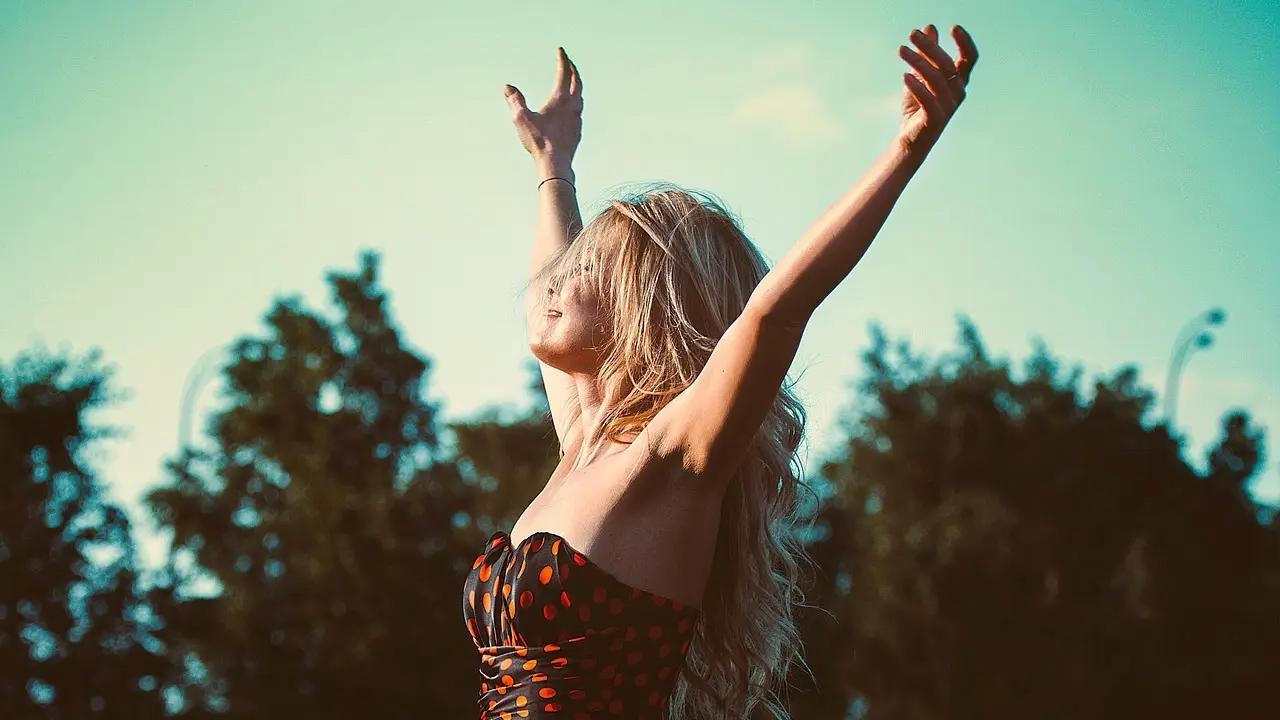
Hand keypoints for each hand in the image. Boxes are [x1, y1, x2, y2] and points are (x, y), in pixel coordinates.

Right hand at [503, 48, 583, 173]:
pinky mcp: (577, 129)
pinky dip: (575, 101)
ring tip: (572, 82)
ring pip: (580, 95)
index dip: (562, 60)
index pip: (564, 73)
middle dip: (572, 69)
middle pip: (577, 81)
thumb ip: (515, 101)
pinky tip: (571, 107)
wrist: (556, 163)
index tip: (560, 50)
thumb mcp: (521, 119)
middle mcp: (572, 106)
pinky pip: (579, 110)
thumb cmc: (539, 141)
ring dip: (576, 85)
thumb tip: (507, 87)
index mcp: (560, 99)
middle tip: (568, 61)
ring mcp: (577, 118)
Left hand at [896, 24, 978, 154]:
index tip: (953, 27)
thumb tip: (929, 28)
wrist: (911, 138)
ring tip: (901, 50)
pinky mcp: (936, 119)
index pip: (969, 59)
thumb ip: (926, 54)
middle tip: (912, 34)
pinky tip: (904, 75)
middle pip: (947, 64)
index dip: (965, 43)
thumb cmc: (918, 106)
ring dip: (918, 62)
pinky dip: (917, 87)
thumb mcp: (920, 76)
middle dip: (930, 47)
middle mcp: (958, 93)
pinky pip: (928, 100)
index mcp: (958, 82)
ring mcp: (948, 107)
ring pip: (936, 79)